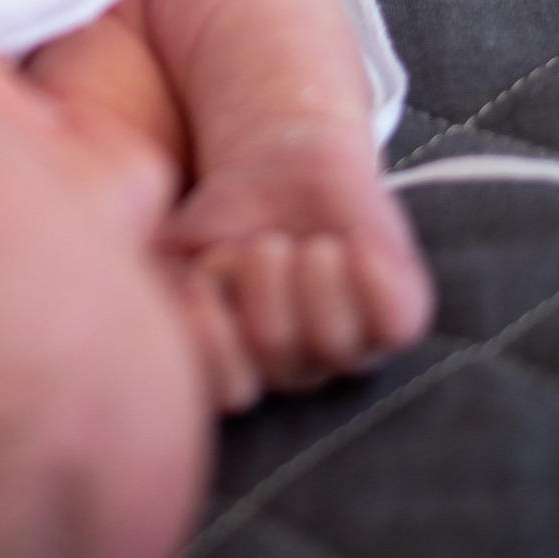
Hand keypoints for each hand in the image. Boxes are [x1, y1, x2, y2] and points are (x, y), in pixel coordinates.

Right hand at [166, 129, 434, 413]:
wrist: (281, 167)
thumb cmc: (225, 215)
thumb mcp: (175, 247)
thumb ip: (158, 289)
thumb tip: (177, 297)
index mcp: (238, 365)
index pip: (227, 390)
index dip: (210, 332)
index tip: (201, 275)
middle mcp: (294, 369)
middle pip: (276, 350)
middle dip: (257, 276)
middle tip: (259, 243)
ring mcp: (349, 348)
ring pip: (333, 338)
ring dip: (308, 267)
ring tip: (303, 242)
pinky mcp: (400, 317)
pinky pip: (394, 320)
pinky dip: (372, 273)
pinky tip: (353, 243)